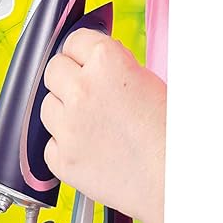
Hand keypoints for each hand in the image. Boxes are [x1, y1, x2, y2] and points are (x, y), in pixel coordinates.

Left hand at [40, 29, 166, 222]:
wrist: (175, 182)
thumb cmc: (172, 136)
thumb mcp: (151, 82)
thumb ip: (116, 66)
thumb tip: (94, 61)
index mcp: (108, 63)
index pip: (74, 40)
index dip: (82, 53)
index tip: (85, 61)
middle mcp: (82, 90)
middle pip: (53, 70)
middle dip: (68, 78)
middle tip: (89, 94)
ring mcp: (67, 125)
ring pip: (46, 106)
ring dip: (63, 112)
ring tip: (94, 125)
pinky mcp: (61, 158)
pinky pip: (49, 144)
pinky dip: (65, 147)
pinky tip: (91, 150)